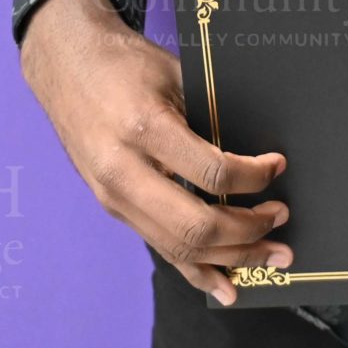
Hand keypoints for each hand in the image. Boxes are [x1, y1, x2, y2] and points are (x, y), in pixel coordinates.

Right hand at [19, 0, 293, 304]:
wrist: (66, 63)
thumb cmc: (124, 61)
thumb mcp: (173, 74)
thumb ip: (208, 116)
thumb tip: (254, 156)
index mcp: (143, 129)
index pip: (211, 173)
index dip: (254, 177)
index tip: (278, 166)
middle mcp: (123, 171)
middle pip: (196, 225)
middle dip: (248, 231)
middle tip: (281, 219)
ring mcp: (114, 196)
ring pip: (179, 247)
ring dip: (232, 257)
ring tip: (271, 257)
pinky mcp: (112, 207)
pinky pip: (159, 247)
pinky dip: (195, 271)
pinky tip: (225, 287)